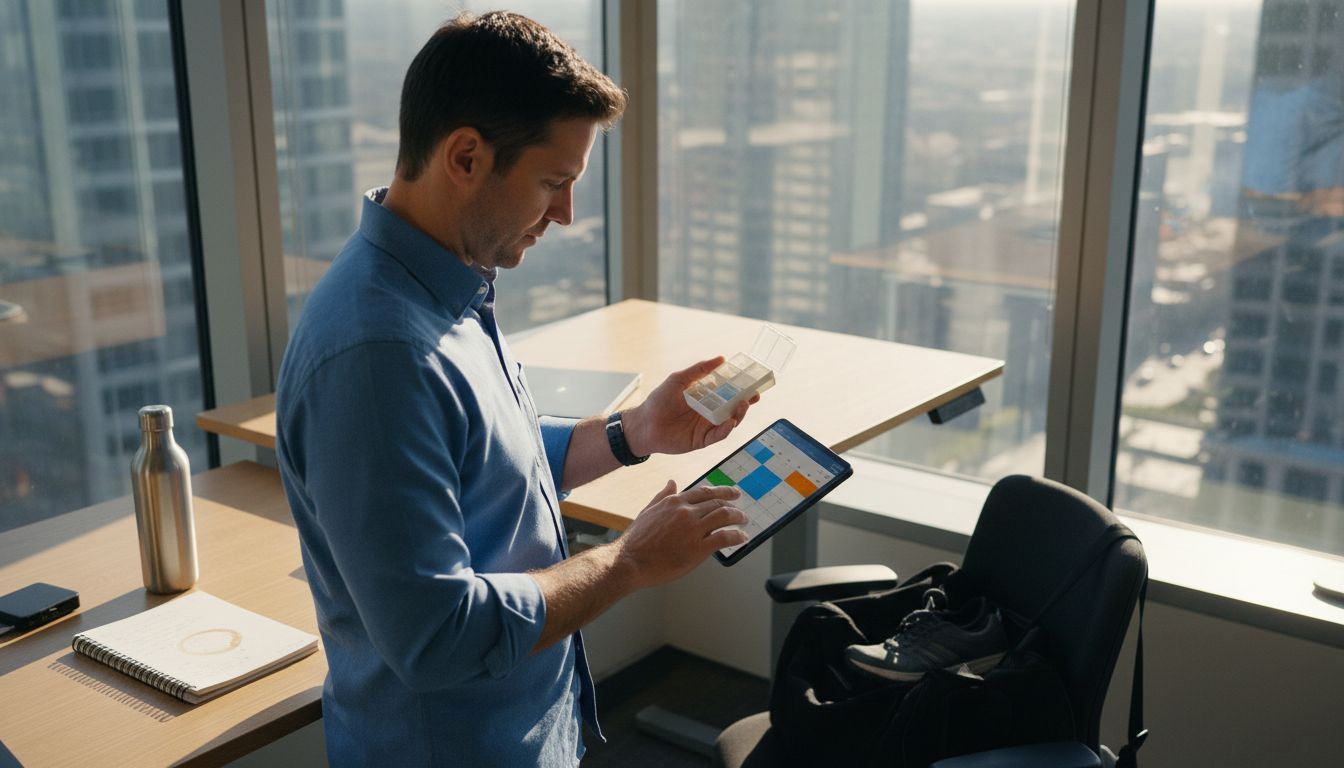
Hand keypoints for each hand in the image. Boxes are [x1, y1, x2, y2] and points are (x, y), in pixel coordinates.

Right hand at [615, 481, 748, 589]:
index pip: (704, 492)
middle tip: (740, 510)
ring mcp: (692, 529)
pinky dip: (737, 536)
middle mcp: (685, 512)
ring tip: (744, 521)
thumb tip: (671, 482)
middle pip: (717, 503)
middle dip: (733, 506)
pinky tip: (742, 537)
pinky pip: (724, 538)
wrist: (629, 561)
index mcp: (674, 502)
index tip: (732, 494)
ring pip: (724, 516)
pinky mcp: (697, 549)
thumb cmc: (635, 540)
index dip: (722, 492)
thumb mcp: (648, 511)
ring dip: (738, 518)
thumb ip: (662, 496)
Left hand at [623, 357, 760, 456]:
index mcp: (706, 398)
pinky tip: (730, 422)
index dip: (741, 389)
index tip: (752, 382)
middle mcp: (709, 413)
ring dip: (738, 415)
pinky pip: (717, 436)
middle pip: (733, 409)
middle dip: (746, 403)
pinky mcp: (701, 440)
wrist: (643, 424)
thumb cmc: (658, 401)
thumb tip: (721, 359)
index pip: (728, 393)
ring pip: (729, 422)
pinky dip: (725, 430)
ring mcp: (706, 427)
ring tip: (743, 405)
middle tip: (754, 395)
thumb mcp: (679, 380)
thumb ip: (699, 370)